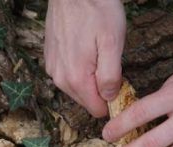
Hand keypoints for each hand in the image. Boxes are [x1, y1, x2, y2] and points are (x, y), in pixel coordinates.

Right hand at [45, 0, 125, 117]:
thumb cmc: (96, 10)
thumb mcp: (113, 43)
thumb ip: (111, 76)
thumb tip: (110, 98)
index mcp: (76, 79)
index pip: (97, 110)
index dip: (113, 100)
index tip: (122, 82)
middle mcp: (60, 79)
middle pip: (86, 101)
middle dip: (101, 90)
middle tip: (112, 65)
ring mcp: (53, 69)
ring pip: (77, 89)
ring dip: (90, 79)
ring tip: (98, 54)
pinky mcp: (50, 60)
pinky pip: (68, 75)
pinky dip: (79, 69)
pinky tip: (86, 50)